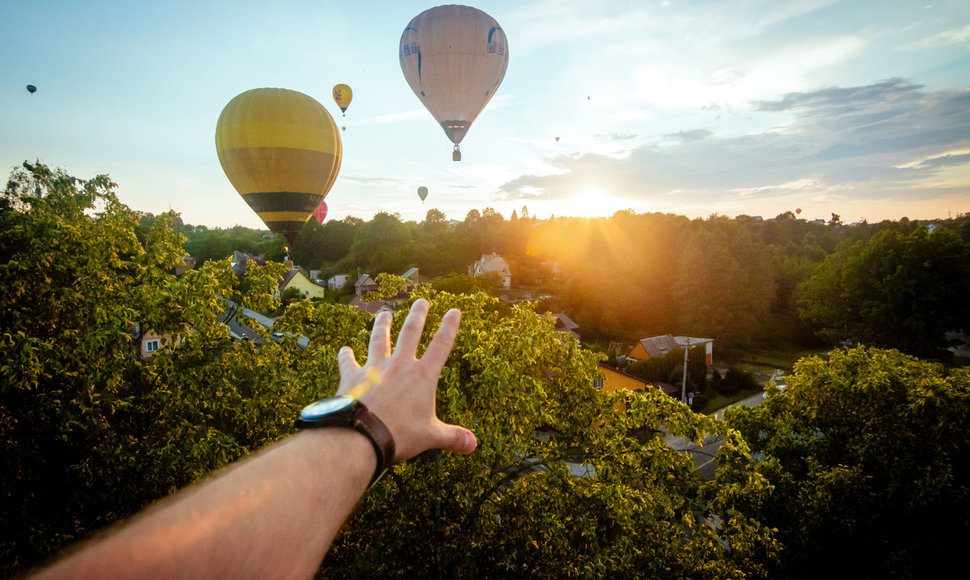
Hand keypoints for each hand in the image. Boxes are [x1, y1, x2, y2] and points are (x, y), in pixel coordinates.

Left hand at [336, 299, 476, 460]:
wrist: (362, 435)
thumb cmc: (400, 435)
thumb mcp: (431, 436)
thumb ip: (453, 437)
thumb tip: (473, 445)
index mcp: (423, 376)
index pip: (441, 345)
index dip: (449, 327)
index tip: (454, 310)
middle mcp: (400, 365)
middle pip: (410, 333)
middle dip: (418, 315)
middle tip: (421, 300)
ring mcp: (374, 368)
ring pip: (379, 339)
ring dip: (382, 325)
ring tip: (384, 313)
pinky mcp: (352, 377)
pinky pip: (348, 362)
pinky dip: (346, 355)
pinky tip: (344, 349)